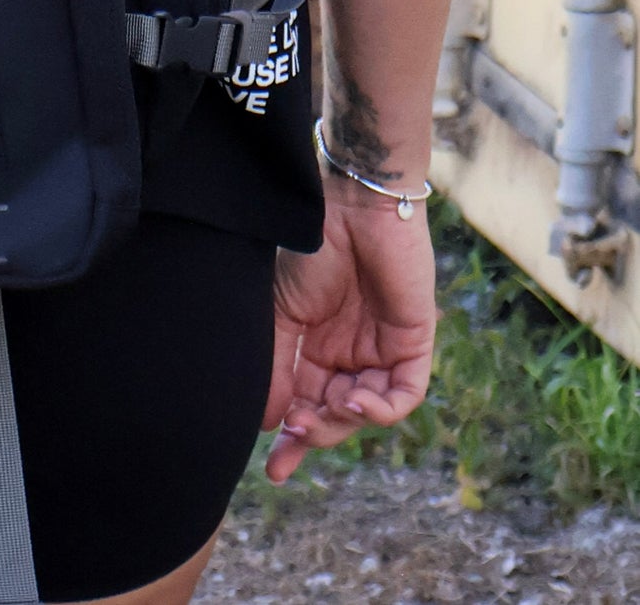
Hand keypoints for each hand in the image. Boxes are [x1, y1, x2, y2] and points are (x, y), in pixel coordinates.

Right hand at [263, 184, 436, 482]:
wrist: (350, 207)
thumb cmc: (311, 250)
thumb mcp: (281, 312)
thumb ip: (277, 366)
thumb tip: (267, 422)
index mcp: (317, 349)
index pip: (306, 405)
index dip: (293, 440)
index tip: (274, 471)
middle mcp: (350, 356)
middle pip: (336, 415)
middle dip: (314, 434)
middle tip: (292, 439)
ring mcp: (382, 351)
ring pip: (367, 411)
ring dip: (342, 421)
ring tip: (315, 415)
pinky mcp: (413, 344)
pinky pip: (404, 395)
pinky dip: (380, 407)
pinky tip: (354, 400)